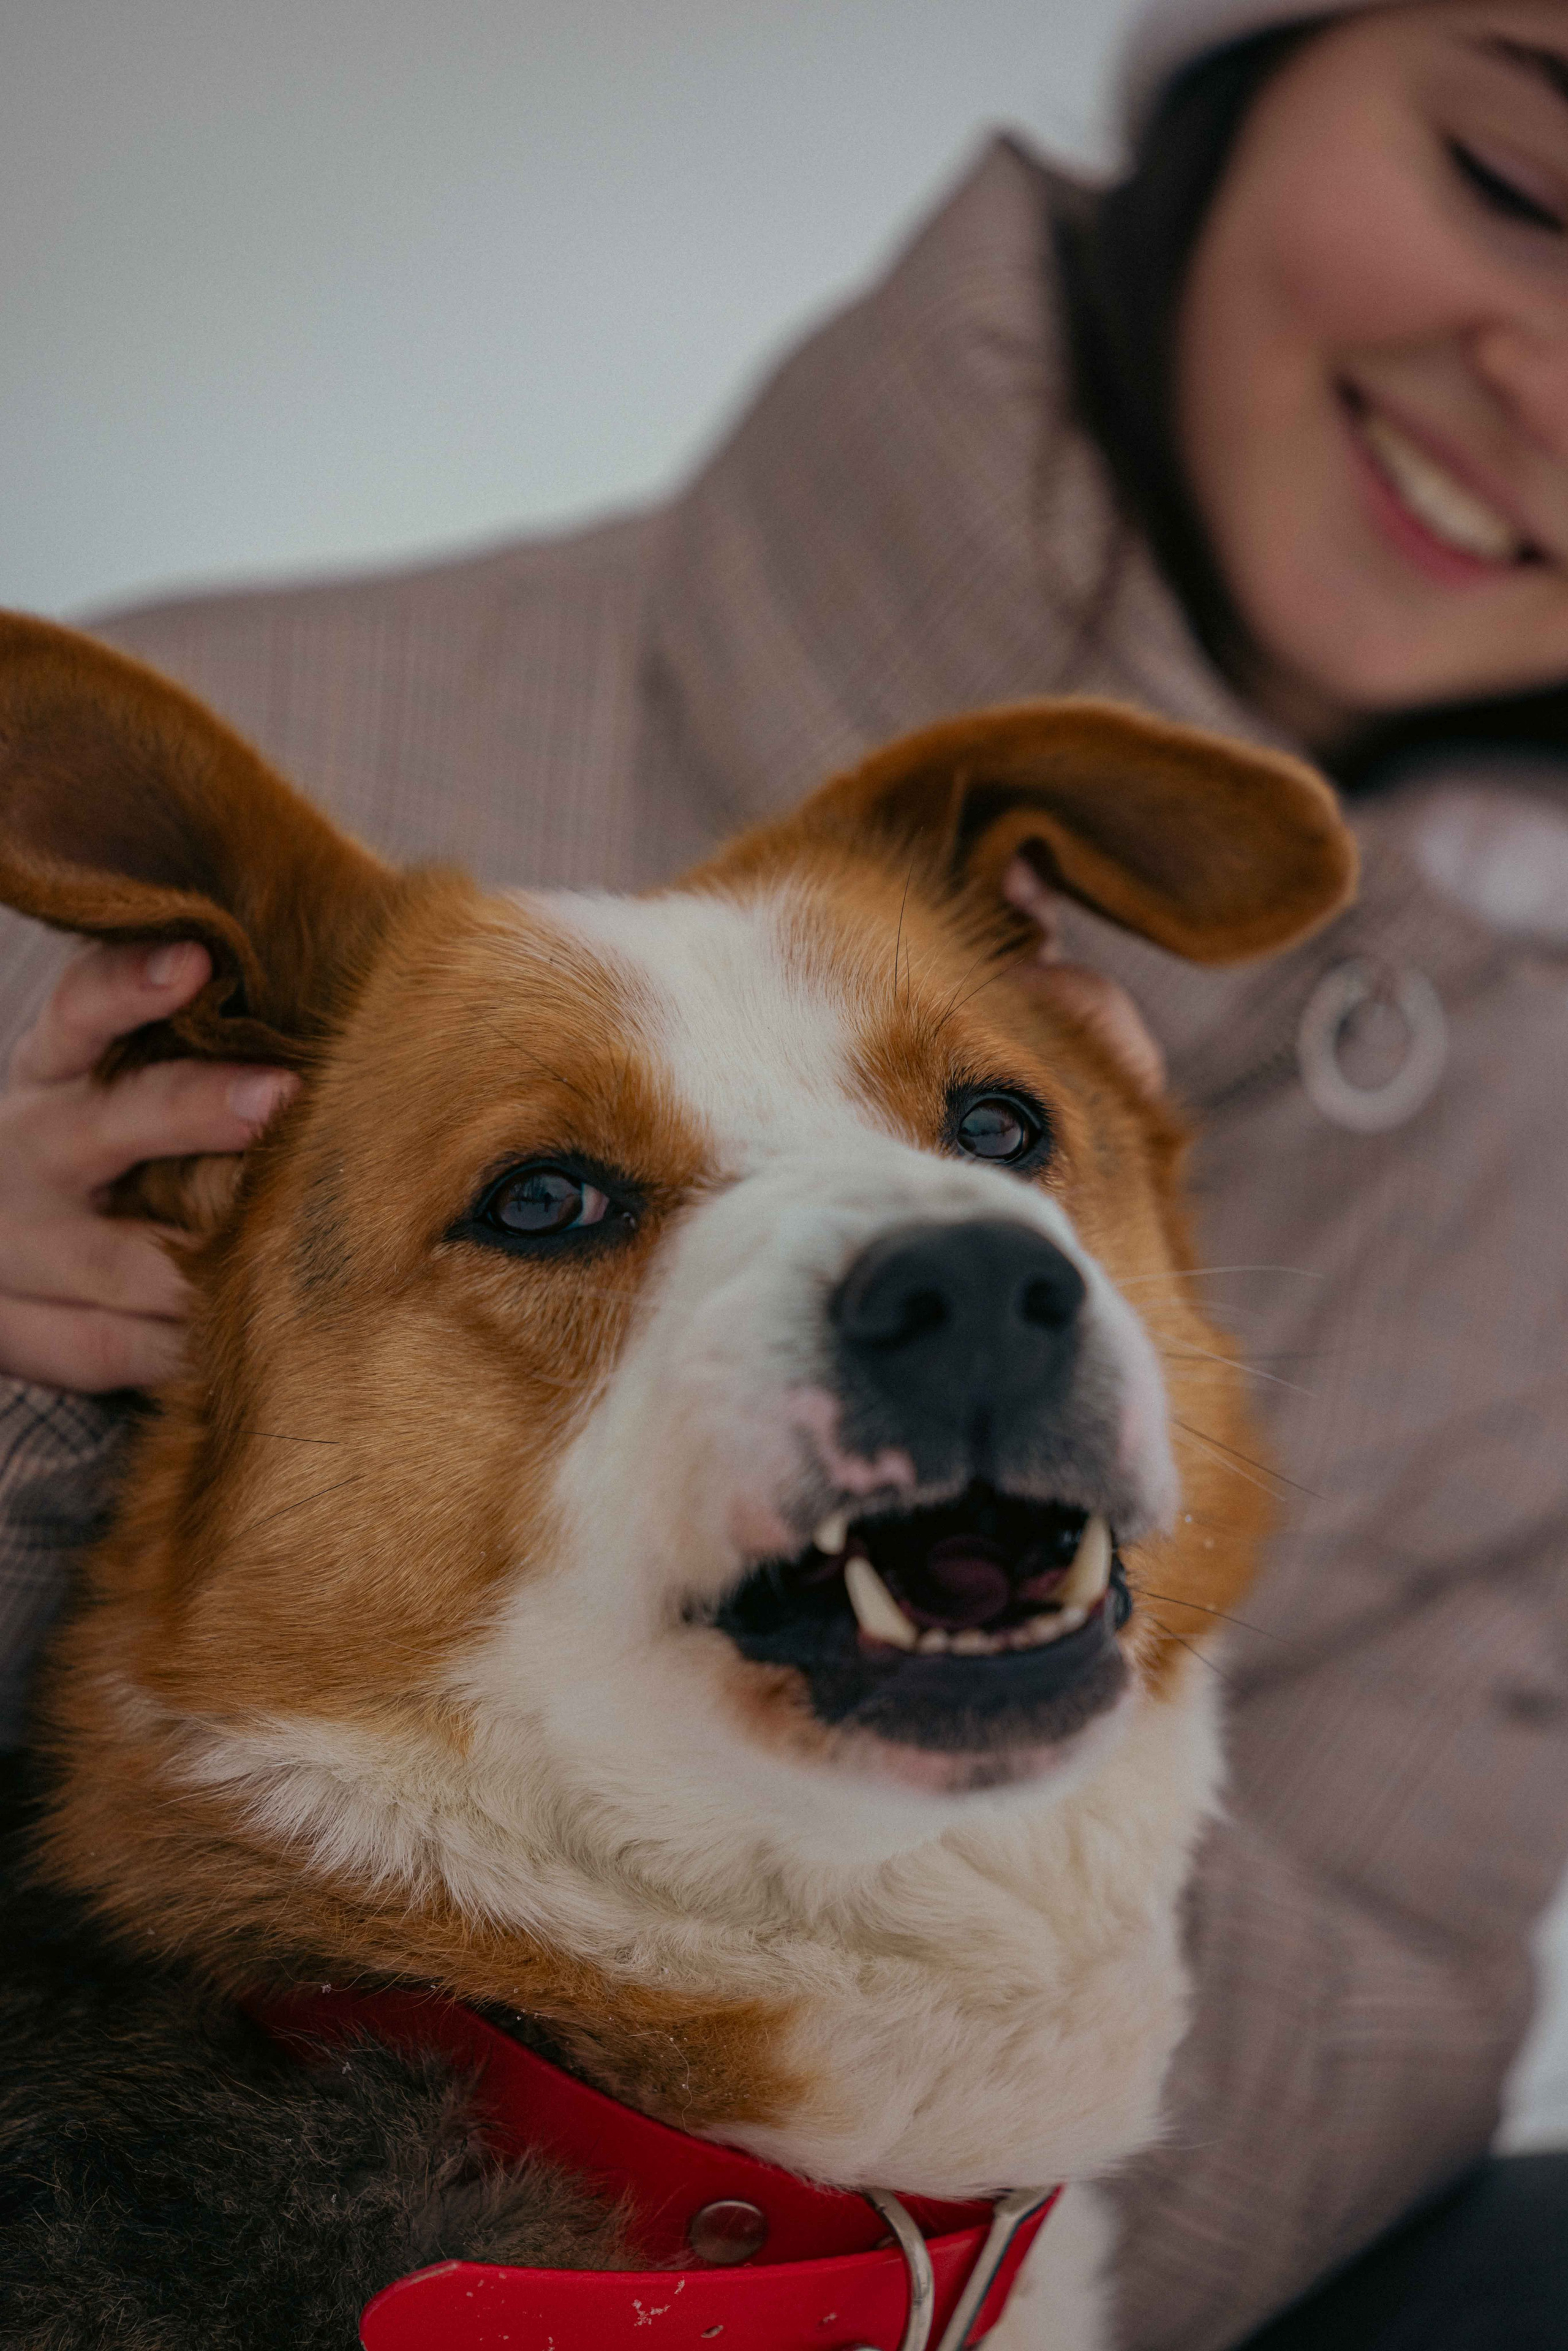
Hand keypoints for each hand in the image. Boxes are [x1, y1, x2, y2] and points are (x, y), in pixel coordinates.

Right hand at [0, 940, 297, 1391]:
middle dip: (193, 1111)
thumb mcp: (114, 1078)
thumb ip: (196, 1046)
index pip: (82, 1012)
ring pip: (116, 1261)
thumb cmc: (104, 1140)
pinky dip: (180, 1351)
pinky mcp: (22, 1333)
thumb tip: (348, 1010)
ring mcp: (20, 1248)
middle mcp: (29, 1149)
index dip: (132, 985)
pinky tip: (247, 1343)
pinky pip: (108, 1349)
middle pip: (107, 1127)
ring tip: (286, 1255)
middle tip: (279, 1094)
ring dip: (204, 1263)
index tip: (196, 960)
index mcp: (53, 1070)